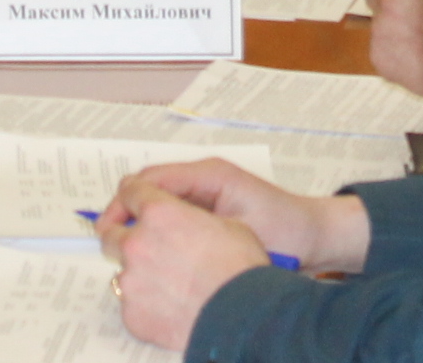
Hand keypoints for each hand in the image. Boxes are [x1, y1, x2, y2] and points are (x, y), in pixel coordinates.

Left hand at [95, 180, 270, 347]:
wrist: (240, 318)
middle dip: (123, 237)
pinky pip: (132, 305)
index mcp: (159, 213)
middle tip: (144, 247)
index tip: (130, 204)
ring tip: (169, 286)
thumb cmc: (240, 270)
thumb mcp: (228, 225)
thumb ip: (193, 219)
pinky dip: (146, 305)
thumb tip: (191, 225)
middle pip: (111, 233)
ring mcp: (131, 281)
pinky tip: (172, 308)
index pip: (130, 192)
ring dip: (139, 275)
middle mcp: (137, 243)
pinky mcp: (132, 314)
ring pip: (123, 273)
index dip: (132, 197)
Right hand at [105, 160, 369, 270]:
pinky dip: (157, 226)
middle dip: (126, 209)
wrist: (316, 236)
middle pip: (150, 187)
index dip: (126, 200)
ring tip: (122, 244)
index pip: (153, 179)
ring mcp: (207, 192)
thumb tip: (153, 227)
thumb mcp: (238, 226)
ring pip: (159, 200)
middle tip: (106, 239)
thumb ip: (198, 224)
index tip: (108, 225)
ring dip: (140, 218)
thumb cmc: (285, 230)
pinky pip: (173, 212)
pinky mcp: (210, 209)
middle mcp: (204, 178)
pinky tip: (149, 248)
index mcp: (209, 175)